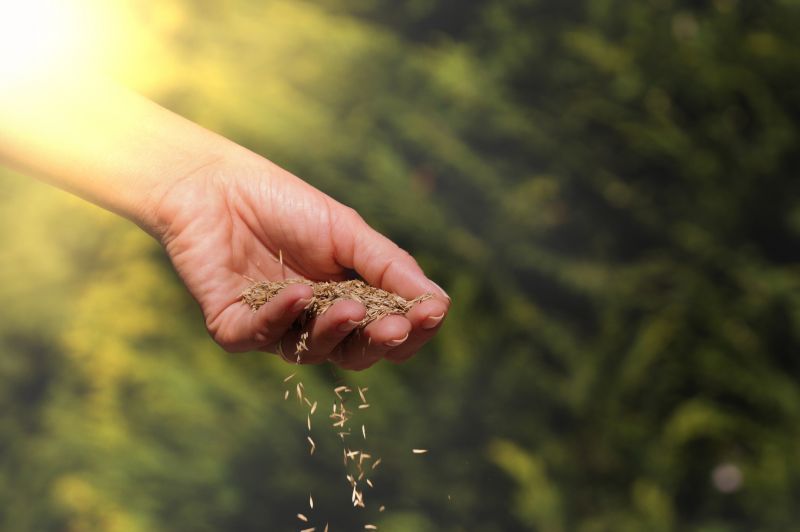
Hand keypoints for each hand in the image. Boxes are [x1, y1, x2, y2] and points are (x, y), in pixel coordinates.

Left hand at [151, 153, 449, 369]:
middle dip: (377, 342)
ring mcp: (273, 327)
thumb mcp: (349, 231)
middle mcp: (312, 322)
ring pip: (310, 352)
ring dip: (333, 330)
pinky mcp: (232, 327)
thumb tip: (440, 305)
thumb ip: (390, 267)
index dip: (409, 330)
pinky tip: (299, 293)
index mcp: (346, 300)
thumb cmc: (286, 204)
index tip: (428, 314)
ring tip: (349, 306)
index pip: (385, 332)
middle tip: (394, 327)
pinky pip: (260, 336)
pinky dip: (280, 317)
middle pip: (354, 353)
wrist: (216, 183)